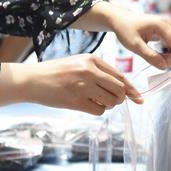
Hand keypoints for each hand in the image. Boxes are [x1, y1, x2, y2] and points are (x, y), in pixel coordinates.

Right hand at [22, 54, 142, 113]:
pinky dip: (96, 110)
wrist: (32, 80)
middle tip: (110, 100)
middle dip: (119, 98)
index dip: (131, 89)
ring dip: (107, 105)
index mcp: (92, 59)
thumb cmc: (56, 72)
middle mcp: (89, 71)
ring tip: (93, 100)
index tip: (138, 97)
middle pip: (119, 90)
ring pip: (111, 102)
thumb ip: (99, 72)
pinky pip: (99, 110)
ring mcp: (83, 86)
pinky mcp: (76, 101)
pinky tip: (86, 105)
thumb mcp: (79, 63)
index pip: (120, 76)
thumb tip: (122, 88)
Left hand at [76, 2, 170, 69]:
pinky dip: (169, 51)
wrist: (120, 19)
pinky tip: (160, 55)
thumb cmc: (126, 30)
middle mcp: (168, 23)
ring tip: (157, 59)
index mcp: (161, 25)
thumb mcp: (135, 45)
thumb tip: (165, 66)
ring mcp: (168, 26)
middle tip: (160, 64)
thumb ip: (150, 56)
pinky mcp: (166, 30)